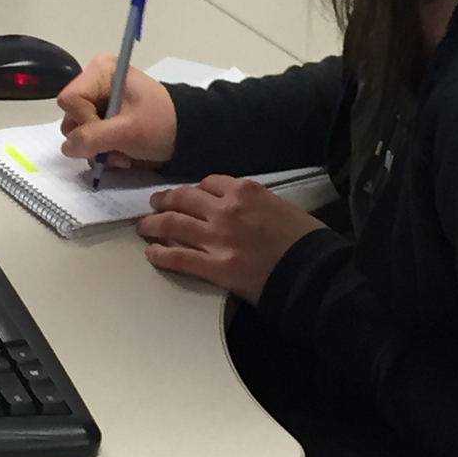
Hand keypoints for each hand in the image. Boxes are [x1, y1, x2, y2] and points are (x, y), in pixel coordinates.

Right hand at [58, 54, 176, 168]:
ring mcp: (97, 104)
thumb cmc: (161, 124)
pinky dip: (102, 153)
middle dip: (91, 139)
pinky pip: (86, 141)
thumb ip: (93, 138)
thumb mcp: (127, 131)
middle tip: (115, 148)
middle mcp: (94, 84)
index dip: (84, 120)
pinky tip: (121, 155)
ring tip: (121, 154)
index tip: (107, 130)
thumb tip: (67, 147)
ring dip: (97, 150)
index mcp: (100, 71)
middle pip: (70, 118)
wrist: (186, 135)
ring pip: (76, 134)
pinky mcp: (102, 122)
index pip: (70, 100)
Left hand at [139, 175, 324, 303]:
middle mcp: (225, 209)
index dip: (192, 191)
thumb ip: (252, 203)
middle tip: (155, 204)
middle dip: (165, 201)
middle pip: (183, 199)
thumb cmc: (305, 240)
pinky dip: (160, 253)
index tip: (186, 195)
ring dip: (154, 223)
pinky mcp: (214, 267)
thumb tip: (235, 209)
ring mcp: (217, 238)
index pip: (207, 184)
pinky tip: (151, 252)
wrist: (313, 272)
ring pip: (173, 224)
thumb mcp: (280, 205)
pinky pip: (178, 257)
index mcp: (244, 191)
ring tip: (144, 226)